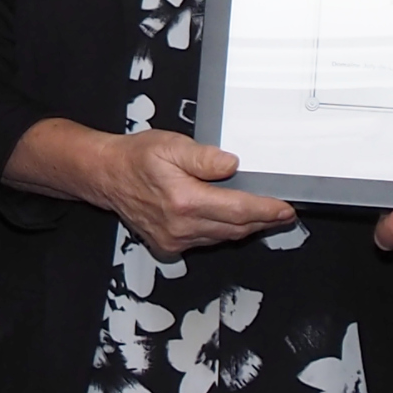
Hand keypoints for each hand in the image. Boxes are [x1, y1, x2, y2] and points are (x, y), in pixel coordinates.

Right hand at [3, 119, 295, 254]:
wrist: (106, 176)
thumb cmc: (137, 158)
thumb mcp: (171, 145)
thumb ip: (204, 157)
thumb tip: (232, 165)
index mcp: (184, 201)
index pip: (238, 210)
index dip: (266, 211)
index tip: (286, 210)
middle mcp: (181, 227)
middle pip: (235, 228)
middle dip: (262, 221)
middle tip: (282, 212)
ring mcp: (174, 240)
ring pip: (222, 237)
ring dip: (244, 227)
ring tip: (262, 214)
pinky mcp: (168, 246)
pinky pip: (206, 242)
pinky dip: (223, 232)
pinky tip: (231, 219)